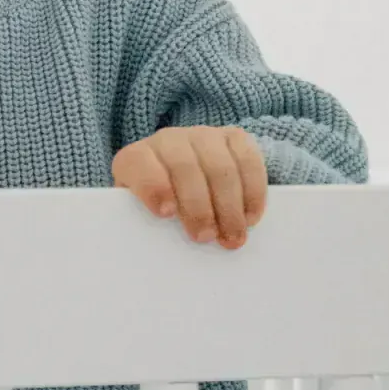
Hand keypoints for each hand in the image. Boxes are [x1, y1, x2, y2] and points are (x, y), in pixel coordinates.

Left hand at [112, 125, 266, 249]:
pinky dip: (252, 192)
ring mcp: (202, 135)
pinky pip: (248, 161)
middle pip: (184, 167)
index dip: (153, 186)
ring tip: (232, 236)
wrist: (184, 179)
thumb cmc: (160, 205)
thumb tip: (161, 253)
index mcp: (136, 158)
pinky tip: (249, 217)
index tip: (166, 214)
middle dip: (198, 206)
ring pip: (219, 166)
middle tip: (205, 237)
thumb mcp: (144, 214)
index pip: (139, 163)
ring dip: (228, 206)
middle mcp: (168, 140)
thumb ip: (147, 224)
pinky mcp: (233, 137)